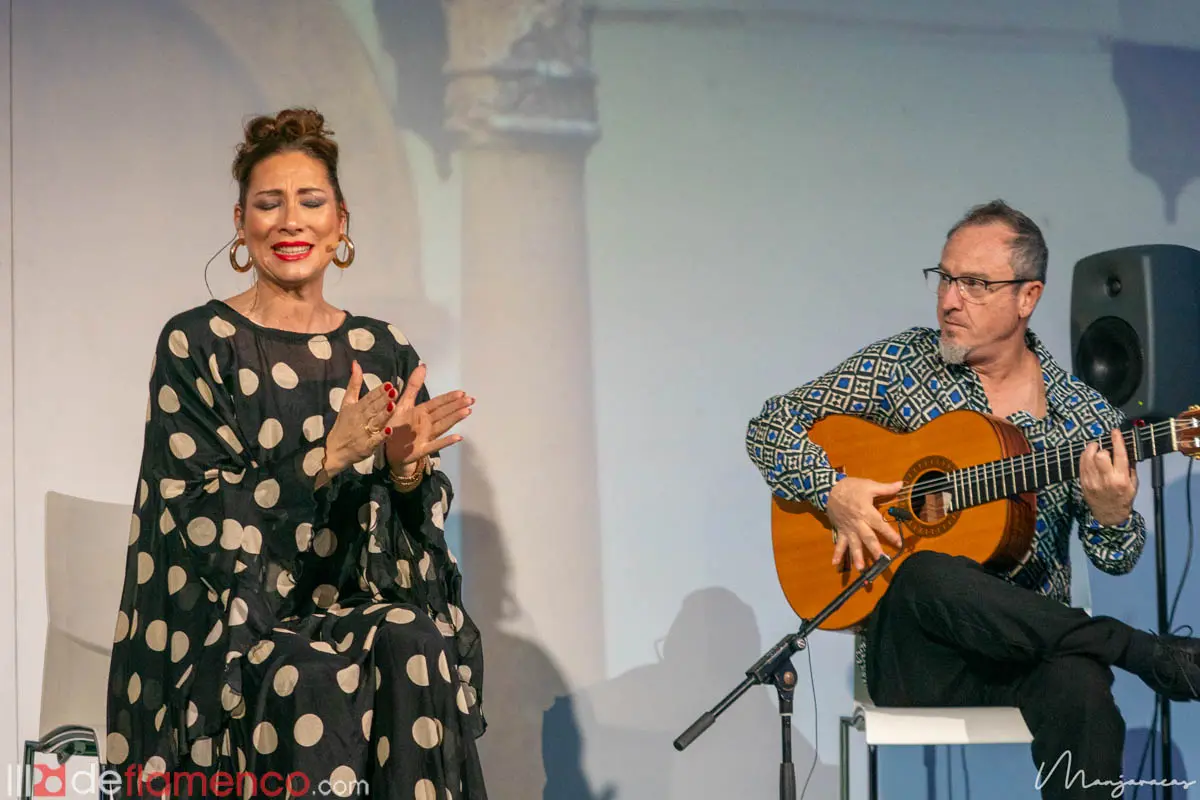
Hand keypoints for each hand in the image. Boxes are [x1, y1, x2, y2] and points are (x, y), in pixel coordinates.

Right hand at [323, 361, 396, 475]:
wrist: (334, 450)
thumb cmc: (343, 424)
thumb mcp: (346, 403)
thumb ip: (354, 384)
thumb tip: (356, 363)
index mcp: (356, 408)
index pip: (369, 398)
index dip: (378, 392)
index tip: (389, 384)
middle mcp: (360, 419)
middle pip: (373, 408)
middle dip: (383, 400)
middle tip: (394, 391)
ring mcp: (364, 433)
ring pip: (376, 422)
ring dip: (384, 415)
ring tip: (393, 406)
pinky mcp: (366, 446)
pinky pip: (375, 441)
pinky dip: (381, 436)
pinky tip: (389, 430)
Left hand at [384, 364, 473, 474]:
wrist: (389, 449)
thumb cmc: (397, 426)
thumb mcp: (403, 403)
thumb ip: (414, 386)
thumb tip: (423, 366)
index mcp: (422, 412)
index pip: (438, 403)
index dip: (449, 398)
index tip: (462, 393)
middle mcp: (427, 423)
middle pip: (444, 413)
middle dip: (457, 406)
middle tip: (471, 400)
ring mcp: (426, 436)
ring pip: (443, 425)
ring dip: (454, 419)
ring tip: (467, 412)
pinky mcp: (422, 449)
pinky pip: (435, 445)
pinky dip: (446, 441)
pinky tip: (458, 437)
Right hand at [827, 477, 903, 571]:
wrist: (829, 489)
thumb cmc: (851, 487)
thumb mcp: (869, 485)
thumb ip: (886, 488)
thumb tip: (901, 484)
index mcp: (866, 512)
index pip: (880, 525)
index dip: (890, 534)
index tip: (899, 543)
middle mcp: (858, 524)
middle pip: (868, 538)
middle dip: (874, 550)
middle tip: (881, 561)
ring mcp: (848, 529)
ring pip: (853, 545)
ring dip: (857, 557)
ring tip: (861, 569)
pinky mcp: (841, 531)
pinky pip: (839, 543)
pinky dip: (837, 554)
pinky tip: (835, 564)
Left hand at [1080, 427, 1137, 526]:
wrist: (1109, 514)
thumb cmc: (1123, 498)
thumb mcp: (1133, 484)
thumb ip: (1130, 467)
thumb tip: (1127, 450)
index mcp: (1121, 479)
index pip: (1119, 456)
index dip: (1117, 441)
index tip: (1115, 432)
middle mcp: (1106, 479)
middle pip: (1100, 456)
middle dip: (1102, 448)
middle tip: (1103, 447)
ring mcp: (1092, 481)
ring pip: (1088, 458)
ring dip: (1091, 449)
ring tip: (1095, 448)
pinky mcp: (1083, 482)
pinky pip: (1081, 465)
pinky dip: (1084, 457)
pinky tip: (1089, 456)